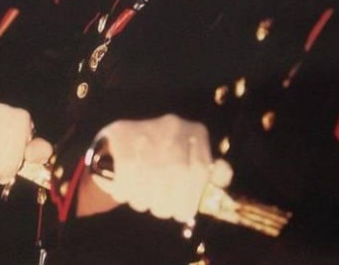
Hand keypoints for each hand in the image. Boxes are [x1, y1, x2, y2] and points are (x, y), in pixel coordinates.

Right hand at [91, 114, 232, 222]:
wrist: (116, 142)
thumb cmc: (160, 158)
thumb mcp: (189, 160)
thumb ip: (209, 171)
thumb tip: (222, 177)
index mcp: (194, 131)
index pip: (201, 169)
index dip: (193, 196)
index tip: (185, 211)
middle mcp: (173, 125)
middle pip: (177, 173)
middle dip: (171, 201)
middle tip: (166, 212)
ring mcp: (147, 129)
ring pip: (152, 176)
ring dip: (148, 199)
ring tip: (146, 203)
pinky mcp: (122, 138)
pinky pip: (128, 175)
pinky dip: (128, 192)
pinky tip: (128, 194)